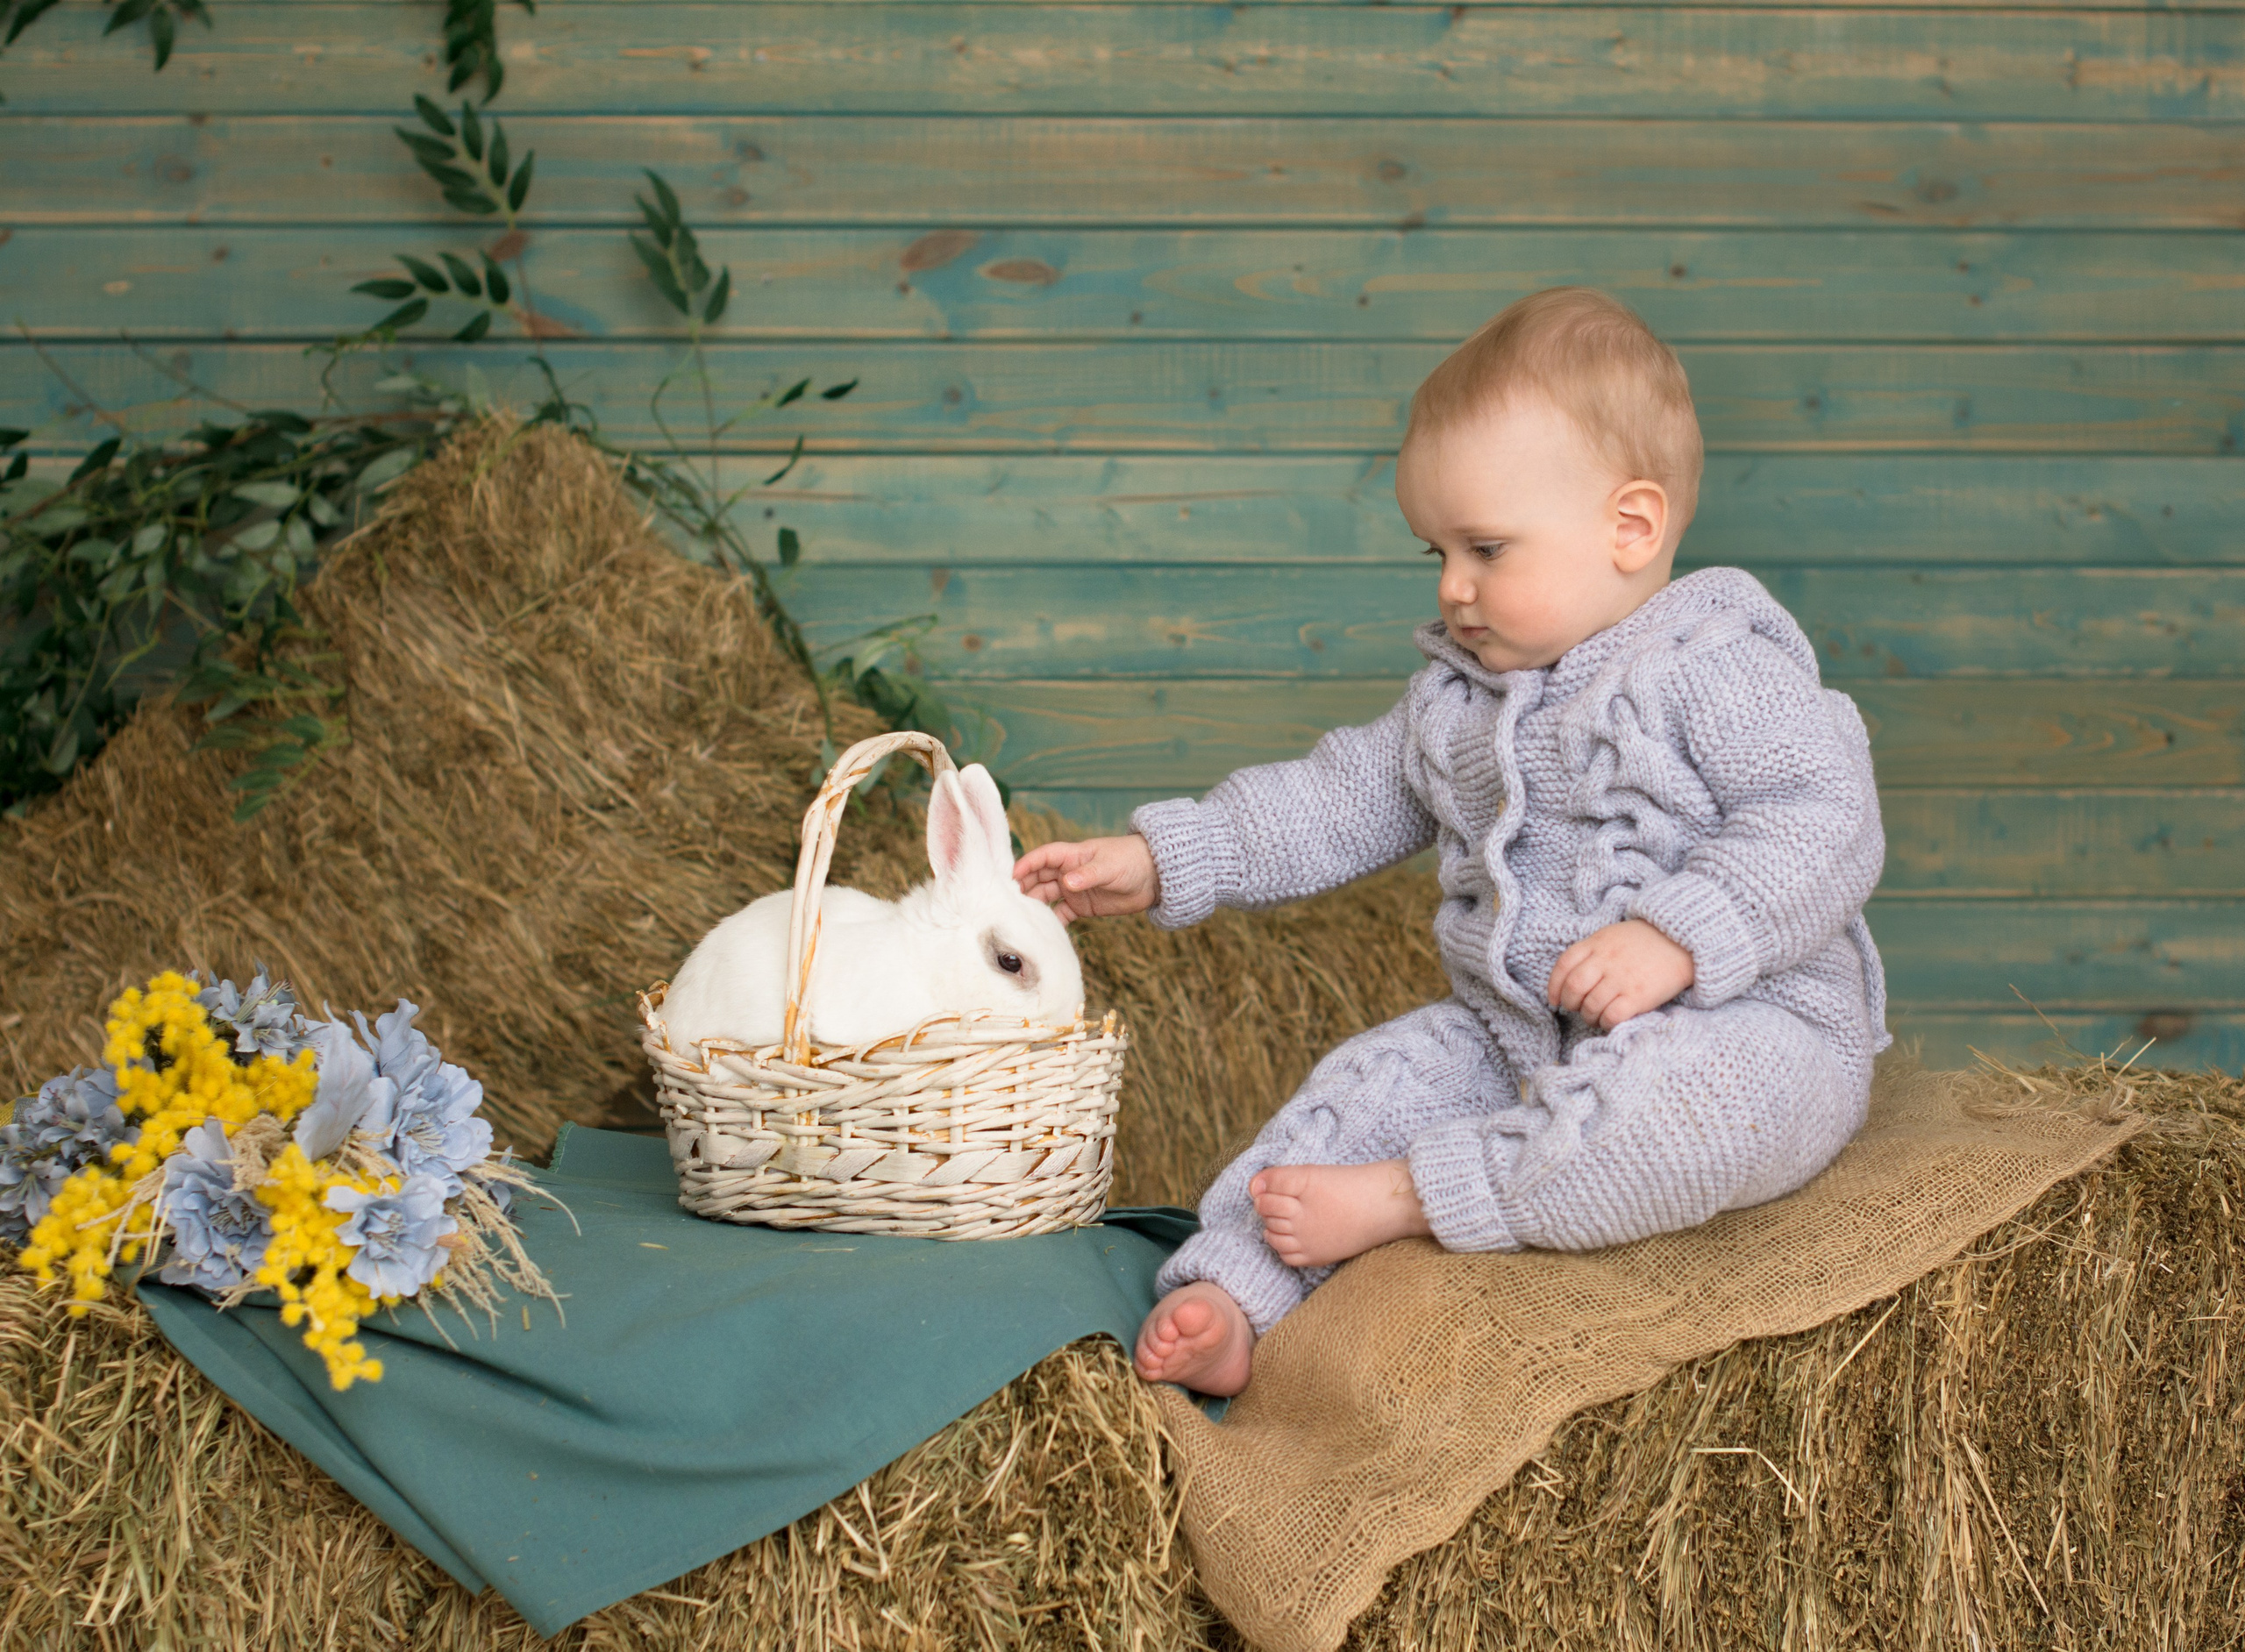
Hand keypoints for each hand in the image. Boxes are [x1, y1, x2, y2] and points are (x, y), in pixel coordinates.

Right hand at [1012, 833, 1160, 921]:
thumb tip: (1067, 883)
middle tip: (1008, 902)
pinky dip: (1051, 921)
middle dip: (1023, 887)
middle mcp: (1068, 872)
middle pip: (1038, 878)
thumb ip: (1087, 875)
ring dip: (1033, 905)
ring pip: (1046, 896)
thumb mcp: (1109, 867)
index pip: (1042, 857)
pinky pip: (1060, 914)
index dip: (1026, 864)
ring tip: (1019, 918)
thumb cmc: (1130, 861)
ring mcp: (1073, 890)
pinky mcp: (1082, 907)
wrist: (1153, 877)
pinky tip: (1041, 931)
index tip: (1011, 876)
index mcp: (1072, 855)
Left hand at [1547, 919, 1694, 1030]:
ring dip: (1588, 1016)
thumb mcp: (1611, 935)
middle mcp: (1606, 960)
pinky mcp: (1638, 996)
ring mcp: (1622, 979)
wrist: (1683, 941)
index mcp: (1596, 943)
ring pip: (1590, 1006)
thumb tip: (1568, 979)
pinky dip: (1605, 1023)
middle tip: (1577, 1008)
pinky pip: (1611, 1016)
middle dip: (1570, 1003)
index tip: (1555, 999)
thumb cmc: (1644, 941)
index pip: (1563, 966)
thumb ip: (1590, 952)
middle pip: (1574, 988)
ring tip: (1596, 1016)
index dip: (1554, 986)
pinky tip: (1610, 1020)